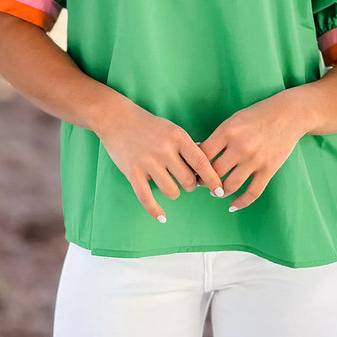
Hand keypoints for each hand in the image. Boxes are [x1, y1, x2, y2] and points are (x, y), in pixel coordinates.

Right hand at [93, 95, 223, 222]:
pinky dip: (155, 211)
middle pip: (188, 181)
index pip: (202, 163)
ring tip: (170, 184)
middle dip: (190, 185)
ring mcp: (148, 162)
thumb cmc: (149, 125)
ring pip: (171, 191)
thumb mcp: (173, 130)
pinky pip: (146, 198)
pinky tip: (162, 217)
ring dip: (174, 192)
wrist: (117, 118)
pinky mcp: (133, 172)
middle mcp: (164, 150)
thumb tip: (206, 168)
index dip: (213, 179)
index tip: (220, 190)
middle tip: (186, 181)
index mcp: (178, 137)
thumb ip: (188, 147)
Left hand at [199, 91, 306, 211]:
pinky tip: (232, 206)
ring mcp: (255, 159)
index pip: (203, 155)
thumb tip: (198, 153)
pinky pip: (253, 192)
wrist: (288, 114)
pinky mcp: (269, 169)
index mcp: (228, 131)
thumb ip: (218, 137)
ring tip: (217, 192)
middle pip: (214, 173)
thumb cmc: (257, 115)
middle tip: (202, 183)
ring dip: (220, 192)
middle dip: (205, 182)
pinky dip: (241, 202)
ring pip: (231, 185)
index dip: (194, 165)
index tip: (192, 170)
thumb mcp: (234, 120)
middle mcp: (240, 146)